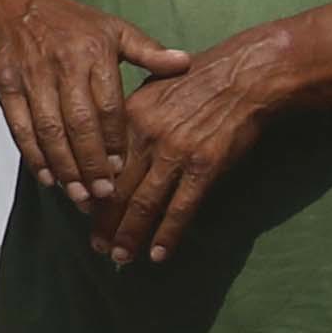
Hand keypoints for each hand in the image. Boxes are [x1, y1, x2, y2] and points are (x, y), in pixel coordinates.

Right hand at [0, 0, 191, 206]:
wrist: (17, 8)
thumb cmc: (75, 24)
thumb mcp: (115, 29)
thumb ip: (149, 52)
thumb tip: (186, 62)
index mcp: (92, 52)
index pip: (106, 104)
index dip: (113, 139)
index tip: (122, 169)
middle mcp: (60, 65)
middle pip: (76, 123)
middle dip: (90, 163)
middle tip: (104, 194)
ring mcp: (30, 77)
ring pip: (47, 130)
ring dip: (63, 167)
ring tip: (80, 196)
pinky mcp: (6, 86)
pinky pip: (19, 127)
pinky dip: (33, 156)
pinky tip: (49, 179)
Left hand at [89, 28, 294, 265]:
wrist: (245, 75)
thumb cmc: (202, 79)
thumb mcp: (154, 86)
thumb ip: (133, 118)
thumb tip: (118, 146)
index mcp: (129, 116)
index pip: (102, 164)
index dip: (92, 193)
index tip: (86, 214)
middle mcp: (146, 136)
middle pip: (116, 188)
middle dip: (105, 222)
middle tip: (98, 247)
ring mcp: (175, 152)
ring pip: (144, 203)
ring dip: (130, 234)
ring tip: (121, 257)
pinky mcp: (204, 166)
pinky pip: (182, 207)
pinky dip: (168, 233)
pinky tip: (158, 253)